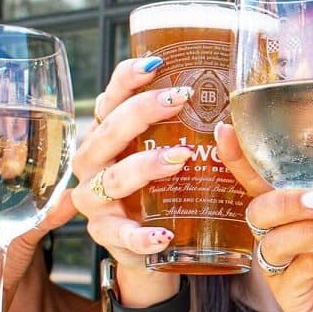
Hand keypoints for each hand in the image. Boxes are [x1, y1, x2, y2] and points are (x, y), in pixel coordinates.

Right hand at [71, 58, 192, 272]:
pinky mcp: (108, 236)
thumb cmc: (162, 191)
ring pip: (114, 179)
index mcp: (106, 137)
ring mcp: (97, 201)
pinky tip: (163, 234)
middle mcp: (94, 164)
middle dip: (141, 113)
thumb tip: (218, 90)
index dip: (126, 80)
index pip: (109, 101)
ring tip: (180, 158)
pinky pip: (121, 235)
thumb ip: (181, 127)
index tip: (155, 64)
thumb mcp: (167, 154)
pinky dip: (141, 236)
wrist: (155, 247)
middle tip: (179, 100)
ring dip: (145, 166)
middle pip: (108, 134)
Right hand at [216, 124, 312, 311]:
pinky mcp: (287, 289)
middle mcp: (276, 232)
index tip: (226, 130)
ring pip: (278, 238)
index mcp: (290, 209)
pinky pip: (303, 267)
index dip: (238, 157)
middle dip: (288, 199)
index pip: (258, 179)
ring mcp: (278, 262)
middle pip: (259, 208)